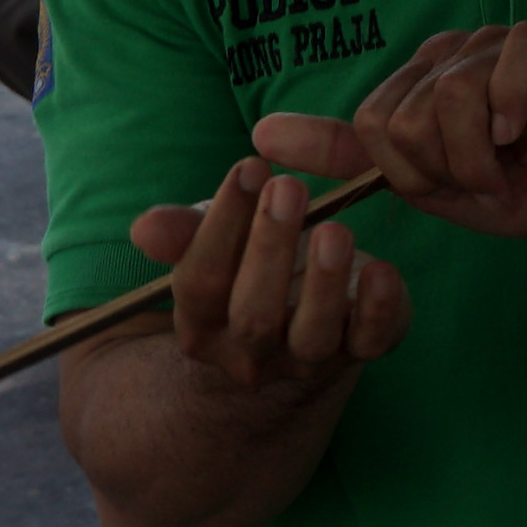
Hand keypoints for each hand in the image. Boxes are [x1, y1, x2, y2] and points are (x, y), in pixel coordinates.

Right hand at [126, 158, 412, 395]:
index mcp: (203, 324)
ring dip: (323, 283)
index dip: (221, 224)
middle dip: (269, 248)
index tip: (250, 166)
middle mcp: (250, 353)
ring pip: (312, 337)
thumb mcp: (216, 240)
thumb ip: (184, 229)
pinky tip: (383, 270)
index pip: (201, 281)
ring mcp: (306, 360)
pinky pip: (371, 343)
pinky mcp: (360, 350)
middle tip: (288, 186)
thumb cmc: (249, 262)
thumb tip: (144, 227)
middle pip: (253, 315)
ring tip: (333, 229)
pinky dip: (380, 310)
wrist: (302, 320)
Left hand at [263, 23, 526, 247]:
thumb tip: (256, 135)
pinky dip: (509, 121)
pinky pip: (498, 71)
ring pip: (446, 99)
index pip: (367, 124)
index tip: (451, 185)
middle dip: (441, 170)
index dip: (406, 173)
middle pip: (398, 117)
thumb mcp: (429, 185)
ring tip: (515, 160)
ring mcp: (497, 41)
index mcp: (421, 81)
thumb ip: (347, 159)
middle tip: (489, 175)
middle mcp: (452, 51)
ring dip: (480, 159)